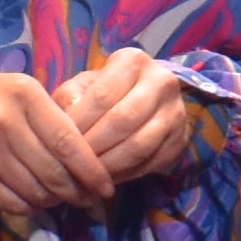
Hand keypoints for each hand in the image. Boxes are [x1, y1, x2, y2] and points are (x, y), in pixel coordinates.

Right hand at [0, 70, 114, 234]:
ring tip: (63, 198)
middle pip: (51, 171)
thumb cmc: (5, 98)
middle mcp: (2, 121)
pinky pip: (10, 202)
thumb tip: (93, 165)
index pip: (67, 142)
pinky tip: (39, 201)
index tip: (105, 187)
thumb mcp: (33, 94)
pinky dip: (30, 208)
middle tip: (88, 198)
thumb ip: (61, 121)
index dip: (90, 171)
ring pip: (33, 190)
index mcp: (25, 96)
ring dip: (55, 201)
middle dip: (76, 191)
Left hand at [52, 50, 196, 194]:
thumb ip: (69, 99)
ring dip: (109, 165)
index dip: (79, 122)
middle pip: (123, 120)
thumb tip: (70, 124)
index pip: (102, 95)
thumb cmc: (102, 93)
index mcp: (133, 61)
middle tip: (72, 164)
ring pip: (139, 145)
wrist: (141, 102)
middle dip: (94, 146)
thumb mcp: (82, 86)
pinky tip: (105, 179)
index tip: (59, 142)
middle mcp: (162, 81)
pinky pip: (151, 163)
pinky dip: (125, 174)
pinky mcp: (181, 140)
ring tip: (86, 175)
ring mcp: (176, 112)